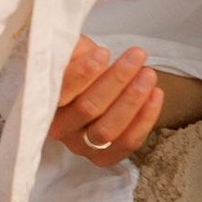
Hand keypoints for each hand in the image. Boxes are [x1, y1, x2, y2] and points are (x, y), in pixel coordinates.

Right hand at [48, 35, 160, 164]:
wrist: (93, 89)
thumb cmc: (81, 66)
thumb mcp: (72, 51)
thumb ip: (72, 48)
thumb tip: (76, 45)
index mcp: (45, 101)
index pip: (60, 91)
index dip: (82, 73)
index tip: (103, 52)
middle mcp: (59, 128)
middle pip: (88, 108)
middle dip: (116, 79)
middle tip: (137, 55)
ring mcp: (81, 146)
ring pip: (108, 129)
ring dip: (132, 100)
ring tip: (149, 74)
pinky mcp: (104, 156)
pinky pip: (127, 143)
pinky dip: (145, 119)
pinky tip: (156, 94)